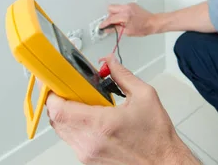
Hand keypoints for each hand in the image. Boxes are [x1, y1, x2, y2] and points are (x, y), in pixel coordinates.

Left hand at [46, 55, 199, 164]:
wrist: (164, 164)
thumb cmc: (157, 137)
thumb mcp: (145, 96)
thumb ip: (123, 76)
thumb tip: (109, 63)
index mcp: (101, 125)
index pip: (60, 109)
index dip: (52, 93)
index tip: (55, 81)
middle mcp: (90, 142)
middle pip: (56, 120)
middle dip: (59, 100)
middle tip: (70, 87)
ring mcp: (87, 154)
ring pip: (61, 131)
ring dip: (66, 114)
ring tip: (83, 102)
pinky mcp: (89, 161)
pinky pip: (71, 140)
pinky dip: (75, 126)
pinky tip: (91, 118)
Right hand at [98, 3, 158, 36]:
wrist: (153, 22)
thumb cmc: (144, 28)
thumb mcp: (128, 32)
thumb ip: (116, 29)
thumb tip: (108, 29)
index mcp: (125, 16)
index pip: (111, 18)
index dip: (105, 23)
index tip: (102, 26)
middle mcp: (127, 8)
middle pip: (111, 8)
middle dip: (109, 16)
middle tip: (111, 23)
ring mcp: (129, 5)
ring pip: (116, 7)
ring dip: (115, 14)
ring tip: (120, 22)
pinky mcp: (132, 5)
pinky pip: (122, 7)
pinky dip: (121, 13)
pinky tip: (125, 19)